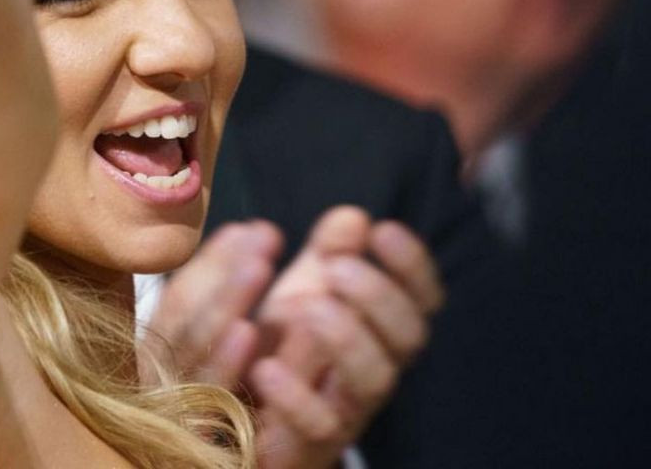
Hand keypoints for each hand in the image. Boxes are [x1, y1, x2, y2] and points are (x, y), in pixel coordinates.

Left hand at [145, 208, 443, 468]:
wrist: (238, 417)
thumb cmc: (280, 343)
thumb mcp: (301, 290)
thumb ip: (327, 252)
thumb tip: (352, 216)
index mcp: (377, 326)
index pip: (421, 298)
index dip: (411, 265)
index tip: (382, 230)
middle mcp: (372, 367)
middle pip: (408, 337)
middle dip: (379, 295)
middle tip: (336, 268)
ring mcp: (346, 408)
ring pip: (373, 381)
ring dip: (347, 338)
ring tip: (306, 306)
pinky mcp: (307, 443)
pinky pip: (316, 426)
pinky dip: (296, 395)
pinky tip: (266, 365)